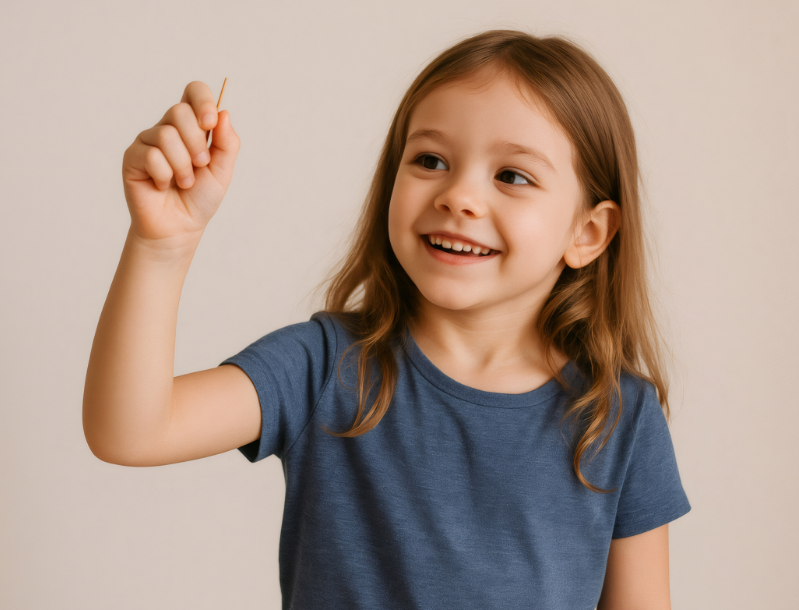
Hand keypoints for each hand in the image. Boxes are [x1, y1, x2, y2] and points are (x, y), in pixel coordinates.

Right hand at [121, 81, 239, 250]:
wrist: (180, 228)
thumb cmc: (199, 198)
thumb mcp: (222, 171)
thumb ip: (227, 143)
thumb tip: (223, 113)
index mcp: (192, 126)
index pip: (194, 91)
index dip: (202, 101)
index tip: (210, 123)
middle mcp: (168, 128)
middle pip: (180, 111)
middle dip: (196, 143)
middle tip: (199, 165)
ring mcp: (148, 141)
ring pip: (167, 136)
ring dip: (182, 166)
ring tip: (183, 182)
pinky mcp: (132, 157)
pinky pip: (152, 155)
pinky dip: (165, 176)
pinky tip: (163, 186)